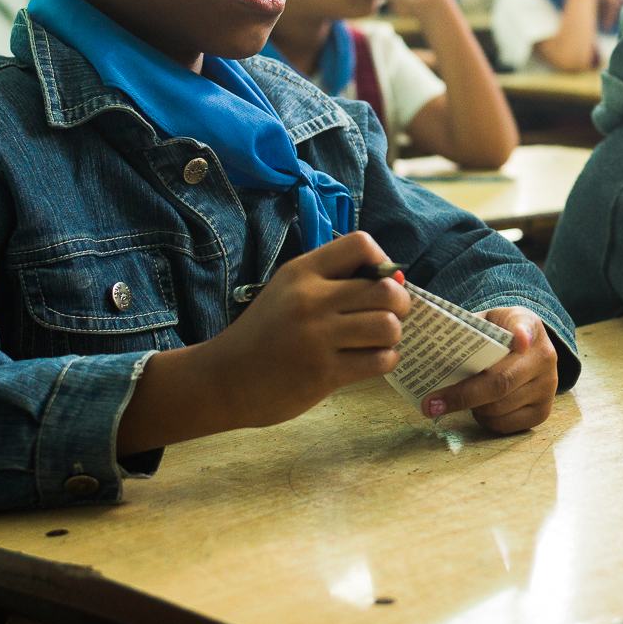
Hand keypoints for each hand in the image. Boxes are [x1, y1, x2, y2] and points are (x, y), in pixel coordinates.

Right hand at [202, 231, 409, 429]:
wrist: (223, 379)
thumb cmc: (264, 333)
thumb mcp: (288, 290)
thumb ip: (332, 280)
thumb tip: (395, 279)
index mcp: (302, 272)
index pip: (361, 244)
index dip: (383, 262)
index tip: (377, 281)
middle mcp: (311, 299)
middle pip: (386, 289)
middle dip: (399, 304)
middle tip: (388, 315)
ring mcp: (318, 337)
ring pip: (388, 326)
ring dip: (392, 334)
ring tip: (378, 340)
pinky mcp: (324, 373)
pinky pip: (380, 360)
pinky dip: (385, 359)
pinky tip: (370, 360)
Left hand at [422, 306, 557, 432]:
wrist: (528, 348)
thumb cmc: (500, 334)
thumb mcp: (489, 320)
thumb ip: (471, 329)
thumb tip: (434, 345)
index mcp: (529, 326)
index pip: (525, 327)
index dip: (521, 334)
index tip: (518, 340)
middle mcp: (544, 357)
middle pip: (501, 382)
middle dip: (462, 396)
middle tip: (431, 404)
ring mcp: (547, 387)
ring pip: (499, 408)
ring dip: (472, 407)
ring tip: (456, 400)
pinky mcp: (542, 412)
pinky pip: (505, 425)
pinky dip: (484, 420)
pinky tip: (478, 408)